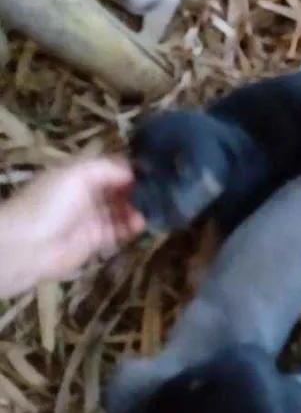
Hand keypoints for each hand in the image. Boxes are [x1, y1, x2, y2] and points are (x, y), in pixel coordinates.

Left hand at [0, 157, 144, 296]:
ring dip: (137, 208)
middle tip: (160, 191)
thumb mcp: (77, 175)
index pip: (110, 167)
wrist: (27, 245)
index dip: (130, 167)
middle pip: (118, 189)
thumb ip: (106, 169)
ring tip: (153, 209)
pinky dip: (131, 227)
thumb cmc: (50, 203)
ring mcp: (90, 218)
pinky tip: (142, 224)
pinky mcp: (94, 240)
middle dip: (137, 189)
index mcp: (78, 174)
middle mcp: (86, 194)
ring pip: (120, 210)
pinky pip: (117, 231)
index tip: (153, 169)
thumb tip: (132, 172)